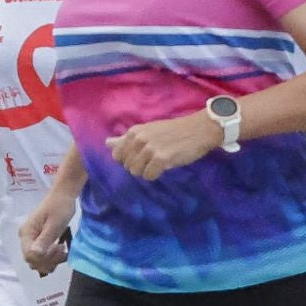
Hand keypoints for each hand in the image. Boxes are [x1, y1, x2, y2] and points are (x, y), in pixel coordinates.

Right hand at [20, 190, 75, 275]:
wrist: (63, 195)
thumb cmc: (60, 207)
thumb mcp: (54, 225)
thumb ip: (44, 240)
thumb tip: (34, 255)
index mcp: (26, 233)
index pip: (29, 256)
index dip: (45, 258)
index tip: (59, 248)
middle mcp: (25, 238)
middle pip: (32, 260)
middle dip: (49, 260)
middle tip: (64, 250)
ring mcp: (31, 239)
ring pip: (37, 260)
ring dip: (51, 260)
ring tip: (64, 251)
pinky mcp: (37, 239)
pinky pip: (41, 255)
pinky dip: (52, 257)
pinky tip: (61, 250)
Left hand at [107, 111, 223, 180]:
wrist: (199, 130)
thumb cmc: (173, 131)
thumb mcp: (147, 131)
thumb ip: (126, 139)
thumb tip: (107, 143)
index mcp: (134, 132)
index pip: (117, 155)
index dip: (128, 160)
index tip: (141, 157)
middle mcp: (139, 139)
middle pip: (126, 165)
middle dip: (138, 166)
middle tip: (152, 160)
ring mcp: (149, 149)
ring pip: (135, 172)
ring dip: (146, 171)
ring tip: (158, 163)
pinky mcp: (161, 159)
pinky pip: (148, 176)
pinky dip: (155, 175)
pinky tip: (164, 167)